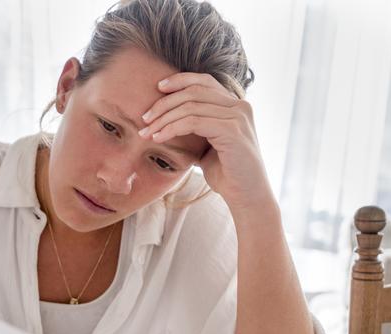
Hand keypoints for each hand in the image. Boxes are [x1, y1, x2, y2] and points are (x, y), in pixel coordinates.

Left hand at [138, 73, 276, 214]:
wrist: (246, 196)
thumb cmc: (227, 174)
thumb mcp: (208, 146)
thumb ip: (196, 129)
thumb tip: (169, 121)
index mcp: (235, 105)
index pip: (205, 81)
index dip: (180, 80)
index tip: (158, 87)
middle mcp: (239, 106)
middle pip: (194, 91)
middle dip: (164, 103)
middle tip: (144, 118)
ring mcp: (237, 117)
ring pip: (190, 107)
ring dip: (163, 119)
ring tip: (146, 132)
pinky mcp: (232, 131)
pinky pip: (193, 122)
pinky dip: (171, 128)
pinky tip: (158, 138)